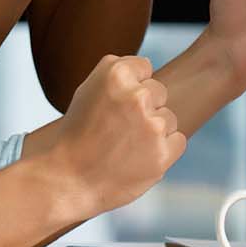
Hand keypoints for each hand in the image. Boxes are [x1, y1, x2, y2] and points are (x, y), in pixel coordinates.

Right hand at [48, 54, 184, 210]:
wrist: (68, 180)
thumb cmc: (77, 135)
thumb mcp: (88, 90)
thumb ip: (118, 73)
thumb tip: (147, 67)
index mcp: (116, 75)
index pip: (144, 67)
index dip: (130, 86)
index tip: (114, 104)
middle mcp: (137, 96)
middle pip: (159, 92)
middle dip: (144, 107)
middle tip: (119, 128)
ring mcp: (152, 126)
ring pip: (169, 118)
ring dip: (154, 130)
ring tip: (125, 145)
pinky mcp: (163, 153)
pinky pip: (177, 140)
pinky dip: (163, 150)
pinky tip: (138, 158)